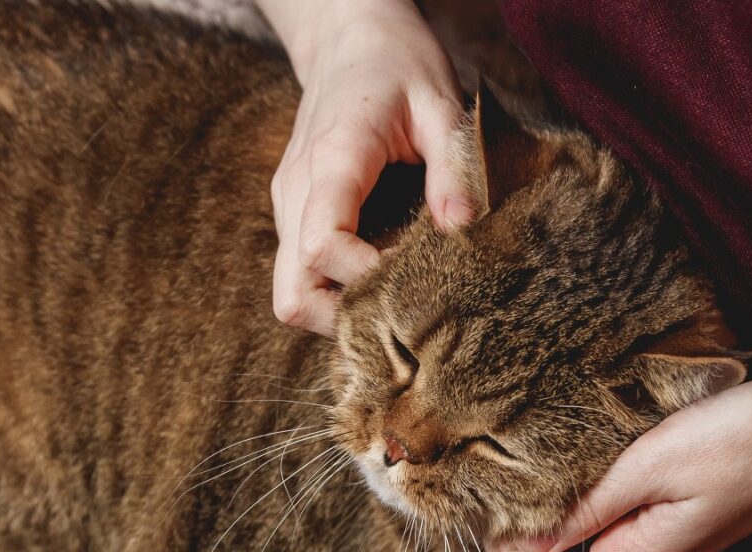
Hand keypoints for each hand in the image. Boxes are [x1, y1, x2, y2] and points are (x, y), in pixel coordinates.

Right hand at [259, 0, 469, 334]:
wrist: (347, 33)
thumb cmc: (397, 62)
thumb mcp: (440, 104)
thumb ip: (453, 167)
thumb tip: (463, 230)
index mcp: (332, 161)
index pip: (323, 249)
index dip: (369, 278)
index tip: (419, 270)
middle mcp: (297, 191)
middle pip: (293, 295)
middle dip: (347, 317)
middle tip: (404, 305)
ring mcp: (288, 204)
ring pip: (291, 292)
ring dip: (340, 308)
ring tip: (396, 294)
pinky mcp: (295, 210)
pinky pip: (300, 272)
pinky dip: (336, 289)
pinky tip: (383, 273)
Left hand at [490, 367, 751, 551]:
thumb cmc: (746, 439)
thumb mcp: (653, 466)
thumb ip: (589, 509)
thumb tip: (528, 543)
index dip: (512, 549)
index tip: (492, 502)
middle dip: (528, 535)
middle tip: (502, 478)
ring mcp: (672, 537)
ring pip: (594, 542)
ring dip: (560, 514)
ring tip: (531, 464)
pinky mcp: (684, 510)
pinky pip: (622, 519)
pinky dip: (594, 497)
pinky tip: (585, 459)